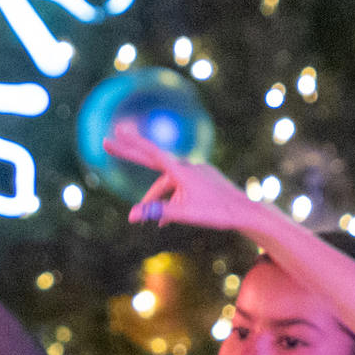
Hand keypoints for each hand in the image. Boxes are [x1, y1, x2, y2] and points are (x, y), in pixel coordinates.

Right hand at [113, 120, 277, 238]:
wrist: (246, 211)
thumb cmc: (215, 212)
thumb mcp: (183, 213)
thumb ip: (156, 211)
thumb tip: (131, 215)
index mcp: (180, 170)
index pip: (149, 153)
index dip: (131, 144)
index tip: (115, 131)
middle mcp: (187, 166)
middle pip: (152, 160)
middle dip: (130, 155)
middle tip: (108, 143)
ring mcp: (196, 172)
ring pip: (168, 183)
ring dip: (157, 199)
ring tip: (154, 223)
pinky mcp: (204, 180)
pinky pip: (181, 187)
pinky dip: (171, 200)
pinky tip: (167, 221)